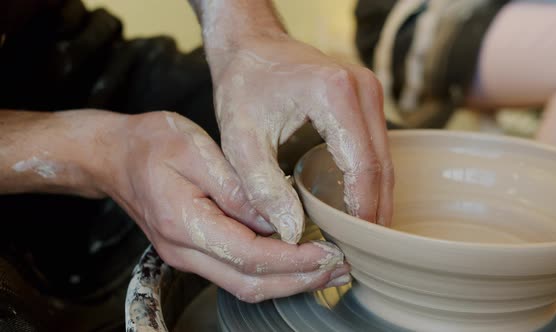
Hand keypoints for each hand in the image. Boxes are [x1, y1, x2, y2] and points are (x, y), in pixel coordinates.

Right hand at [100, 111, 349, 301]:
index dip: (294, 259)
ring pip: (246, 286)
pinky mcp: (194, 252)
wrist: (114, 156)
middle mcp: (185, 251)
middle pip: (251, 284)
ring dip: (290, 282)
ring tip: (329, 271)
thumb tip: (276, 220)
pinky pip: (237, 273)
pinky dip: (272, 273)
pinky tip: (297, 262)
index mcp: (185, 224)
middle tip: (340, 268)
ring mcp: (187, 256)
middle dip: (300, 281)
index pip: (250, 256)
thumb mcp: (196, 150)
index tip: (329, 251)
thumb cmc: (151, 144)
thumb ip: (237, 188)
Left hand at [210, 37, 393, 243]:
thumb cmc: (244, 87)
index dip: (362, 210)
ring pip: (384, 158)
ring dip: (376, 197)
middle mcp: (362, 88)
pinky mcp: (366, 99)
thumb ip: (262, 186)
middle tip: (364, 250)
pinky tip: (357, 205)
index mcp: (335, 94)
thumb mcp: (240, 139)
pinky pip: (376, 147)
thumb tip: (293, 231)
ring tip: (361, 236)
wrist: (251, 47)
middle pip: (382, 164)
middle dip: (375, 210)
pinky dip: (370, 179)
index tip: (355, 245)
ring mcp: (369, 91)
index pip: (363, 166)